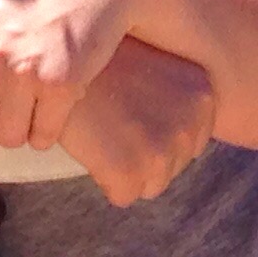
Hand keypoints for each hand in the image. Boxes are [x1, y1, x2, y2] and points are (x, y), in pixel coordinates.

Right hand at [60, 41, 214, 207]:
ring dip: (125, 167)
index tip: (132, 111)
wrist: (55, 62)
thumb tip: (181, 136)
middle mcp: (190, 122)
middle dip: (143, 152)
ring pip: (150, 184)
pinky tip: (93, 145)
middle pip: (173, 165)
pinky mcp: (131, 171)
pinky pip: (123, 195)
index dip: (158, 132)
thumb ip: (176, 96)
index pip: (193, 141)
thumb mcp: (153, 63)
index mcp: (202, 93)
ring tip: (103, 131)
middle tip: (114, 120)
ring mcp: (162, 149)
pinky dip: (104, 179)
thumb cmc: (97, 60)